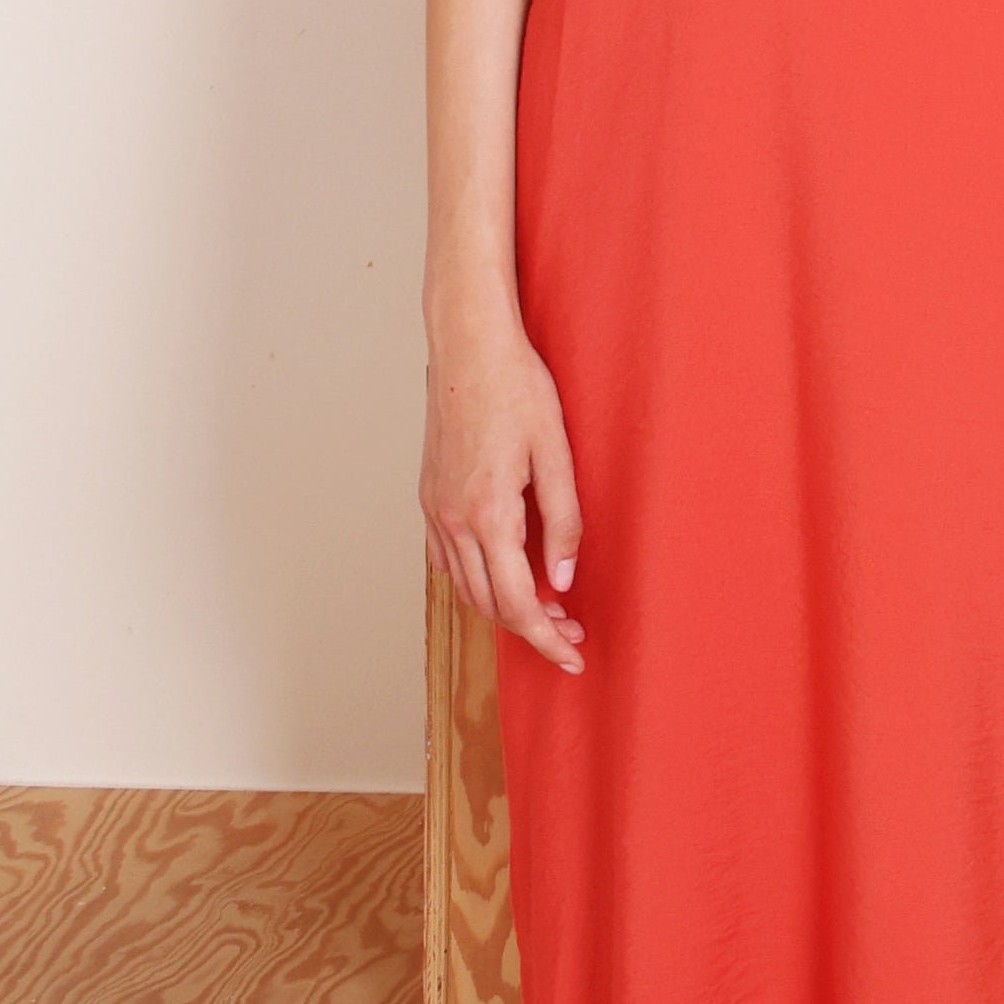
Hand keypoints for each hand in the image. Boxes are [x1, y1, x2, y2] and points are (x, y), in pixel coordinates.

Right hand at [422, 309, 585, 670]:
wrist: (468, 346)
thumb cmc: (516, 388)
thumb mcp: (557, 454)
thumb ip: (563, 523)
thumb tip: (563, 582)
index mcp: (488, 516)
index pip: (520, 604)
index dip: (548, 640)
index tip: (574, 657)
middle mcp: (453, 521)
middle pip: (490, 604)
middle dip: (532, 628)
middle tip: (572, 630)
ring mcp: (435, 510)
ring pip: (464, 586)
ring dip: (503, 606)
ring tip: (546, 607)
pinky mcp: (429, 496)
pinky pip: (446, 559)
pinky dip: (474, 580)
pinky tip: (501, 573)